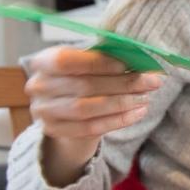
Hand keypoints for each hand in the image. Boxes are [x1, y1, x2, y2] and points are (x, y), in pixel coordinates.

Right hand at [24, 46, 163, 183]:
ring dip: (122, 103)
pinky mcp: (54, 131)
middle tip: (152, 82)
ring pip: (87, 109)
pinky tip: (138, 113)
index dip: (98, 63)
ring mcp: (43, 111)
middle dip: (123, 83)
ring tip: (146, 98)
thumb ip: (106, 58)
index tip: (128, 64)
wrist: (66, 109)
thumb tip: (140, 58)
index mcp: (44, 61)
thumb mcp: (89, 63)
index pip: (67, 61)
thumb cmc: (82, 78)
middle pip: (83, 86)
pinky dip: (118, 120)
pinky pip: (90, 128)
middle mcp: (37, 86)